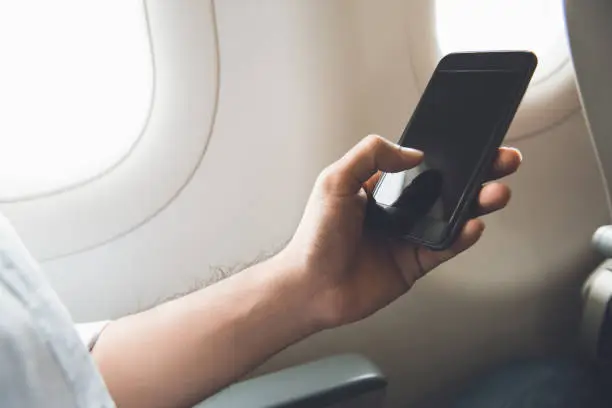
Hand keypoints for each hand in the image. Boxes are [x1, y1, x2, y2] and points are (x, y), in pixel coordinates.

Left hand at [283, 135, 520, 328]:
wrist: (311, 287)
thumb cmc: (315, 237)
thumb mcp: (335, 181)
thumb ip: (370, 155)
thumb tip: (412, 152)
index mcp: (379, 186)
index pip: (421, 165)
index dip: (448, 154)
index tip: (473, 141)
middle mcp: (397, 210)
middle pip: (445, 188)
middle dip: (477, 174)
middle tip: (503, 162)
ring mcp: (407, 236)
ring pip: (451, 216)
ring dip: (477, 203)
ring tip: (496, 192)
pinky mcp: (414, 263)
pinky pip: (445, 247)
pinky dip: (462, 237)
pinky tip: (474, 225)